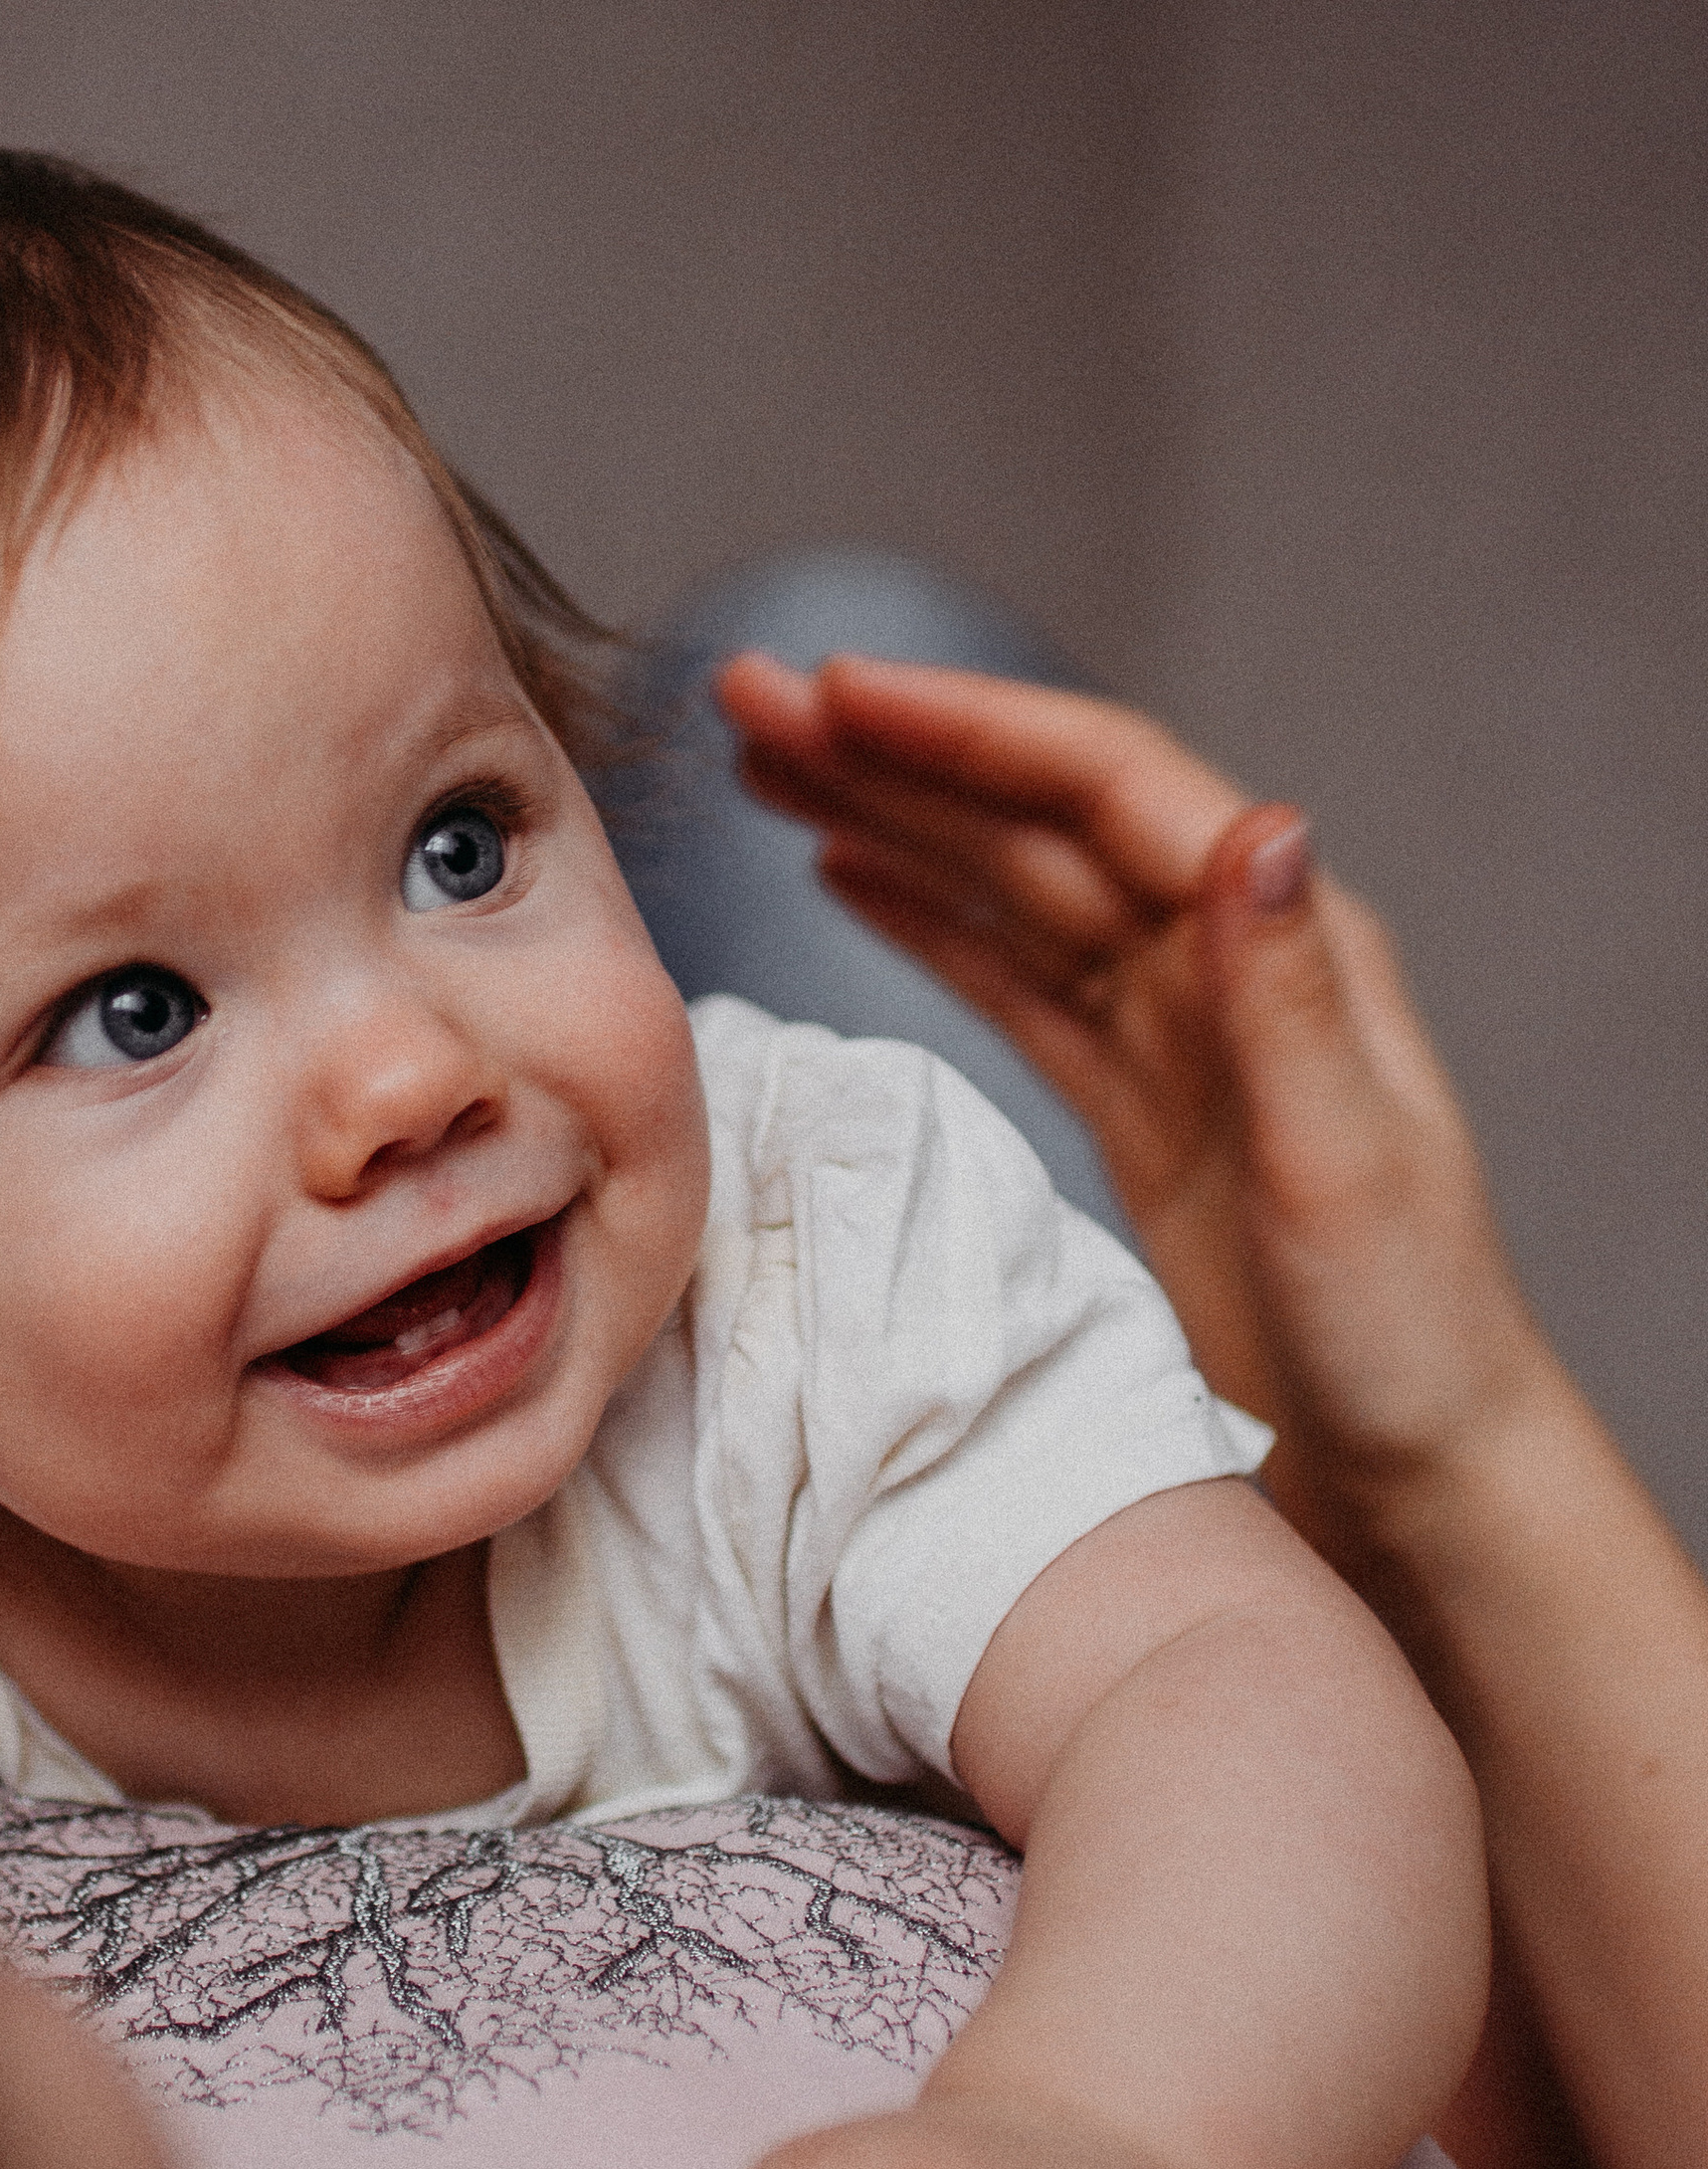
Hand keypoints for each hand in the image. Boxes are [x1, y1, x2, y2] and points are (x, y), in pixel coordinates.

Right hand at [714, 650, 1554, 1559]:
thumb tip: (1260, 824)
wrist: (1418, 1476)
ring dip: (890, 815)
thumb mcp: (1346, 1167)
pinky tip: (845, 873)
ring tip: (765, 762)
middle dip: (894, 750)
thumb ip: (1287, 998)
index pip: (1103, 790)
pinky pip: (1013, 977)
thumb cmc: (1410, 1338)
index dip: (967, 729)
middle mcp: (1224, 959)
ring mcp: (1174, 1026)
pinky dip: (926, 919)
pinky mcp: (1134, 1099)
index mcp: (1285, 943)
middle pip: (1035, 817)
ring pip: (1008, 885)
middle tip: (750, 699)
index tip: (838, 692)